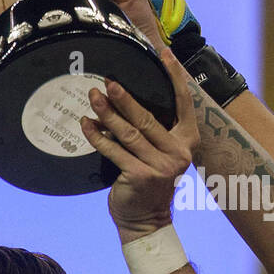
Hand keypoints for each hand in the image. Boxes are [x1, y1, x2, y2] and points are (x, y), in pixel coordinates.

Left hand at [80, 49, 198, 242]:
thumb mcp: (159, 153)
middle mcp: (178, 152)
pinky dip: (98, 137)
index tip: (165, 54)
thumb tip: (122, 97)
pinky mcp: (141, 175)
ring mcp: (161, 165)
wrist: (145, 219)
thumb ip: (153, 130)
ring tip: (93, 97)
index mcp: (187, 142)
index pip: (184, 103)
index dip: (175, 77)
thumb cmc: (149, 179)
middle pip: (147, 117)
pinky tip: (86, 125)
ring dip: (107, 114)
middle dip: (124, 98)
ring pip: (129, 132)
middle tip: (107, 81)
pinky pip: (114, 150)